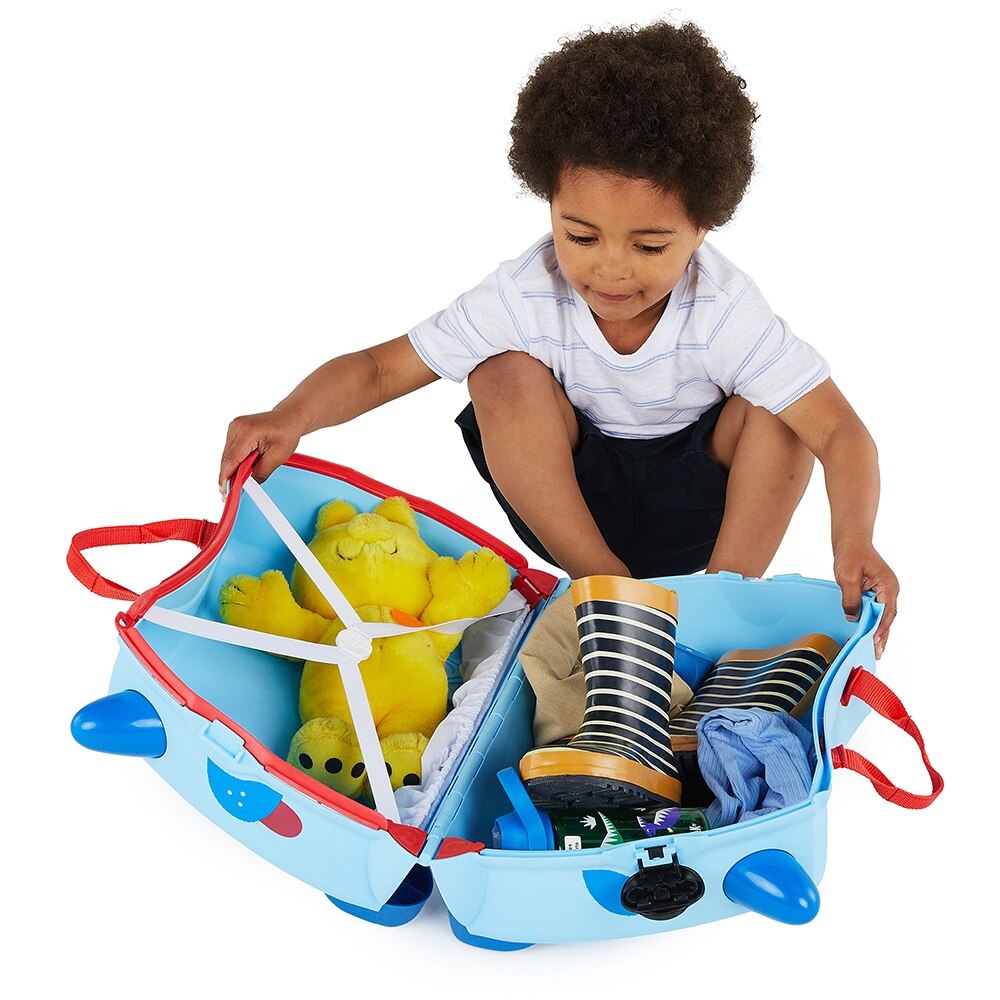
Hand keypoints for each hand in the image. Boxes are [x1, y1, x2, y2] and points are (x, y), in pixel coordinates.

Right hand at [218, 409, 304, 493]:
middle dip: (229, 476)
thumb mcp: (278, 457)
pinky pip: (231, 450)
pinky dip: (237, 461)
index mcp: (248, 431)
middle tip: (232, 493)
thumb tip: (247, 486)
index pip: (231, 459)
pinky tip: (246, 466)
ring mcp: (234, 427)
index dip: (226, 478)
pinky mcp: (235, 430)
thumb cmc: (287, 432)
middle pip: (227, 458)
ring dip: (234, 468)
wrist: (289, 417)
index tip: (225, 492)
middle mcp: (237, 427)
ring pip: (228, 456)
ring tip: (244, 477)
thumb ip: (260, 472)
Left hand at [833, 537, 897, 658]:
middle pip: (887, 617)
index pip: (887, 611)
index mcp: (887, 585)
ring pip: (883, 616)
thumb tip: (853, 617)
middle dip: (882, 636)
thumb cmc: (851, 554)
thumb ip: (851, 598)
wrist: (851, 541)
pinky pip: (876, 611)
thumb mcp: (847, 577)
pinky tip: (869, 635)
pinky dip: (873, 623)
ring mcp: (884, 592)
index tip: (875, 641)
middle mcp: (890, 590)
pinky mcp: (876, 593)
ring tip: (875, 650)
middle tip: (876, 654)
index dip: (881, 628)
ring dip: (878, 632)